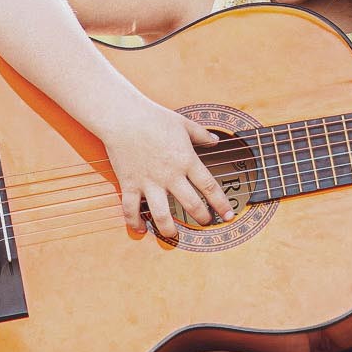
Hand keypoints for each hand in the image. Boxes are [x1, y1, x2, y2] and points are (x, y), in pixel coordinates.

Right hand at [102, 102, 236, 238]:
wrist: (123, 116)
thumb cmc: (154, 117)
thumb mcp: (184, 123)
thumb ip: (202, 135)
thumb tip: (216, 140)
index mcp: (186, 160)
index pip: (210, 187)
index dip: (221, 204)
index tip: (228, 215)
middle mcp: (170, 175)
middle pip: (191, 204)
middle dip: (202, 218)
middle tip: (206, 223)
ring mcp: (149, 182)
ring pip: (161, 214)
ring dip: (169, 229)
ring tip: (174, 235)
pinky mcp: (129, 184)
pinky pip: (131, 209)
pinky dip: (134, 222)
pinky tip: (140, 229)